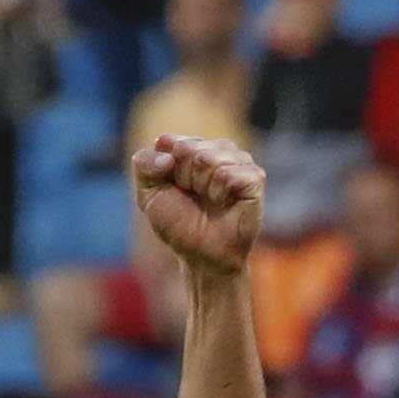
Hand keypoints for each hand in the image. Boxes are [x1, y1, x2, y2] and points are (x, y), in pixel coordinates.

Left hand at [132, 133, 267, 276]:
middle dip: (183, 178)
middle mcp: (217, 148)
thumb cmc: (179, 224)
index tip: (175, 189)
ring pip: (207, 158)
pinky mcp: (254, 177)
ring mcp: (239, 161)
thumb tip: (168, 156)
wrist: (202, 256)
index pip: (169, 142)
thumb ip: (144, 164)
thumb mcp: (149, 194)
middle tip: (194, 197)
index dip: (166, 171)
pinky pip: (227, 174)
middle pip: (187, 149)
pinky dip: (219, 192)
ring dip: (202, 186)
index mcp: (193, 146)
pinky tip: (224, 203)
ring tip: (210, 200)